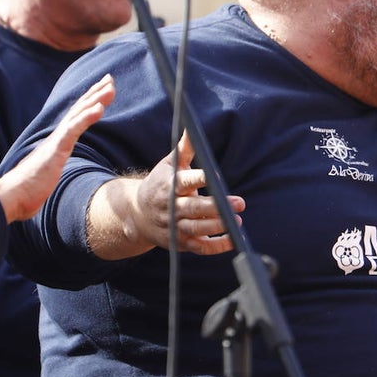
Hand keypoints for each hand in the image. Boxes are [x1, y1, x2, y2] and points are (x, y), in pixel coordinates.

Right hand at [0, 74, 115, 221]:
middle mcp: (57, 137)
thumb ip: (52, 169)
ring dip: (95, 100)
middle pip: (78, 109)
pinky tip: (100, 108)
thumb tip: (51, 175)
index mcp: (57, 142)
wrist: (11, 196)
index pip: (75, 117)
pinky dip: (87, 117)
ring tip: (110, 87)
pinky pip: (73, 130)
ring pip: (78, 114)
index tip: (103, 89)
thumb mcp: (47, 175)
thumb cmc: (28, 189)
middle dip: (95, 93)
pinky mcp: (55, 149)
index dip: (89, 102)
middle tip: (110, 78)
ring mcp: (56, 141)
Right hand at [126, 131, 244, 254]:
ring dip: (217, 227)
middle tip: (240, 203)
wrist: (137, 213)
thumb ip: (185, 149)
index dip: (200, 179)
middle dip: (217, 207)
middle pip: (194, 208)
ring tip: (237, 222)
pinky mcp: (180, 242)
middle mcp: (171, 207)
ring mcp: (175, 227)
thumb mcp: (168, 164)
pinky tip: (232, 240)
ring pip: (196, 229)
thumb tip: (192, 128)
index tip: (216, 177)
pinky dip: (216, 246)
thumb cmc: (159, 183)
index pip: (185, 182)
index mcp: (170, 186)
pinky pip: (199, 247)